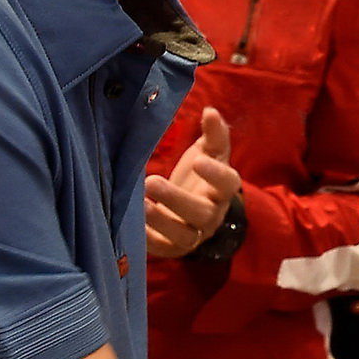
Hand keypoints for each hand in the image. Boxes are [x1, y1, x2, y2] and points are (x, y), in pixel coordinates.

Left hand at [144, 107, 238, 257]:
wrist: (193, 212)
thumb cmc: (199, 176)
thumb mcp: (209, 153)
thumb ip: (213, 134)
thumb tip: (210, 110)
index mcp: (222, 190)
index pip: (227, 183)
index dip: (215, 174)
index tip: (198, 160)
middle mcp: (212, 215)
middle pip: (201, 213)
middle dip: (176, 199)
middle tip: (151, 181)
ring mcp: (194, 235)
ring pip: (182, 235)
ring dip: (160, 220)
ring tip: (140, 204)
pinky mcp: (173, 248)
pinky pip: (161, 248)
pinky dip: (146, 239)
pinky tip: (130, 224)